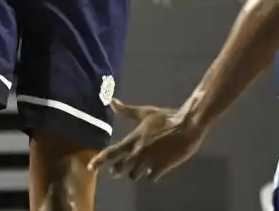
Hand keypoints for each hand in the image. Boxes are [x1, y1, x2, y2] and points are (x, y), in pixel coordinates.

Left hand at [88, 99, 206, 181]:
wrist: (187, 126)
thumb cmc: (165, 118)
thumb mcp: (144, 112)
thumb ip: (126, 110)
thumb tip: (111, 101)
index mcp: (133, 139)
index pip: (112, 152)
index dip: (100, 160)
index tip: (91, 167)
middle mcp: (139, 153)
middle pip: (121, 168)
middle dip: (117, 170)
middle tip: (116, 170)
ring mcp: (150, 162)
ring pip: (135, 176)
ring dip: (135, 173)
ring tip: (137, 168)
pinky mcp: (161, 168)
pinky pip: (150, 178)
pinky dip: (150, 175)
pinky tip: (153, 170)